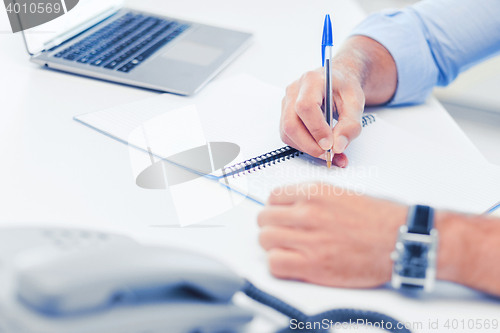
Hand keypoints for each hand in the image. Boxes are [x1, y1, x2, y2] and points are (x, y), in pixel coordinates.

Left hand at [257, 182, 406, 287]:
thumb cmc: (380, 219)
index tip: (280, 215)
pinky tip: (292, 263)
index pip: (273, 197)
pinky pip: (275, 263)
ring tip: (288, 249)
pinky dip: (278, 264)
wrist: (402, 241)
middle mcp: (308, 212)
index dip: (275, 208)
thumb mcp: (343, 194)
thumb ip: (313, 198)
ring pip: (265, 240)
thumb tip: (291, 207)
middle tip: (283, 233)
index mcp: (315, 192)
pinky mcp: (313, 265)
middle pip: (264, 219)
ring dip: (273, 245)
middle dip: (271, 226)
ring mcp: (309, 238)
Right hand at [280, 66, 363, 167]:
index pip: (306, 106)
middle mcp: (294, 91)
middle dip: (309, 144)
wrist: (337, 81)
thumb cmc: (344, 88)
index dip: (316, 128)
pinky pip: (288, 136)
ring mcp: (286, 103)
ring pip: (287, 133)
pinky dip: (303, 146)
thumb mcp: (356, 103)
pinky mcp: (285, 115)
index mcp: (312, 80)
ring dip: (306, 147)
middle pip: (291, 123)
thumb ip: (350, 125)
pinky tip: (318, 146)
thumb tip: (338, 147)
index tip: (329, 144)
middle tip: (328, 153)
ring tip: (326, 150)